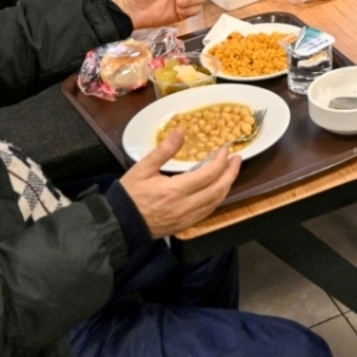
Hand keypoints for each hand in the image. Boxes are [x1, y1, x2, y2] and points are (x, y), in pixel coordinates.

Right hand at [117, 131, 240, 237]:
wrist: (119, 224)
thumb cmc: (129, 194)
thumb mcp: (142, 168)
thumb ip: (164, 150)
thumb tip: (181, 130)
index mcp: (175, 191)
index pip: (208, 174)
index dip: (221, 161)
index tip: (226, 149)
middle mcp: (185, 206)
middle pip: (218, 189)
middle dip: (231, 172)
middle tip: (237, 158)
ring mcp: (186, 218)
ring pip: (216, 202)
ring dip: (227, 185)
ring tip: (231, 171)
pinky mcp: (185, 225)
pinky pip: (208, 211)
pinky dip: (217, 198)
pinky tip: (218, 189)